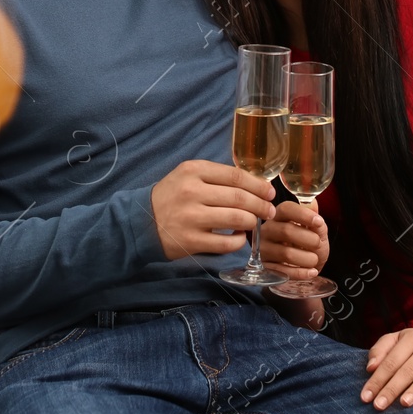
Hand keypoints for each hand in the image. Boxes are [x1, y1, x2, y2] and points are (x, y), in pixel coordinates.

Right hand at [149, 160, 274, 260]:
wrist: (142, 222)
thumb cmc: (172, 196)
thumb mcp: (188, 175)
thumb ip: (217, 176)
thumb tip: (254, 184)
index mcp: (193, 171)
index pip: (236, 176)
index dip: (258, 185)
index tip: (270, 192)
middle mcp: (192, 192)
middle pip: (240, 198)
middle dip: (261, 205)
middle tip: (269, 210)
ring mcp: (191, 217)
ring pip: (237, 219)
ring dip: (252, 221)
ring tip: (255, 222)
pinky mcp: (191, 241)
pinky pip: (226, 242)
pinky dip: (239, 241)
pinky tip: (239, 237)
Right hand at [260, 198, 328, 278]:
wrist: (304, 266)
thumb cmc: (308, 244)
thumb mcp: (316, 232)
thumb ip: (316, 221)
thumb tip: (313, 204)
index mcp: (279, 216)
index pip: (286, 209)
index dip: (303, 214)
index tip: (319, 222)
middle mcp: (267, 230)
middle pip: (286, 231)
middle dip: (308, 239)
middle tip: (318, 244)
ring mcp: (264, 249)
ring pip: (286, 253)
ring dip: (306, 258)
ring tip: (314, 260)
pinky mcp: (265, 267)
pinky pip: (283, 271)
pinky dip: (301, 273)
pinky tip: (311, 272)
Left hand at [361, 327, 412, 410]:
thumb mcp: (397, 339)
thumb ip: (380, 350)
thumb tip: (370, 367)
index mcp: (411, 338)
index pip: (391, 361)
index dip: (377, 379)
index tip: (366, 396)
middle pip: (408, 369)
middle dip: (392, 389)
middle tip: (379, 405)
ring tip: (403, 403)